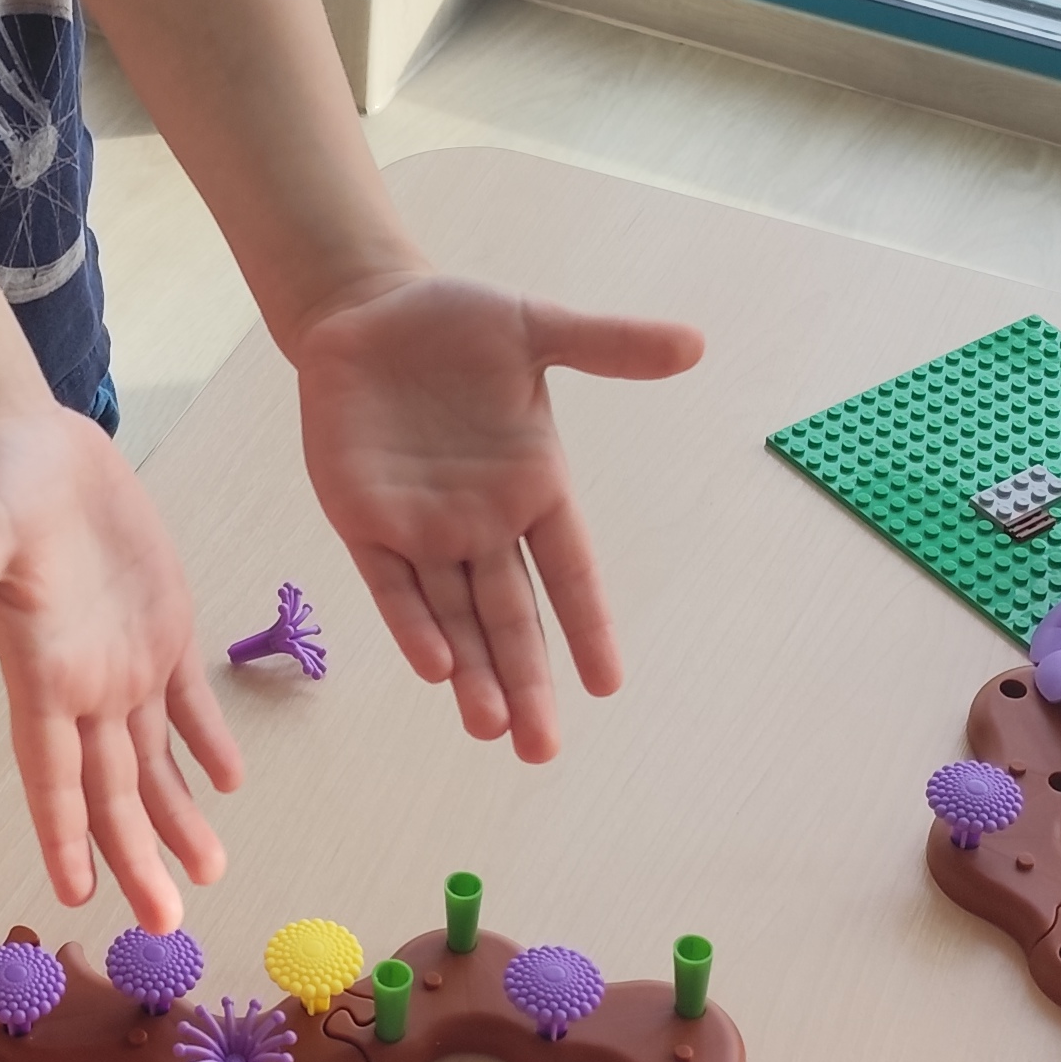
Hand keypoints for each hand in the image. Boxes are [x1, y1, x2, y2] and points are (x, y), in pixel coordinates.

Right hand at [0, 401, 241, 923]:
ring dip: (176, 816)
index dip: (65, 834)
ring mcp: (123, 659)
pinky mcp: (160, 623)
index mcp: (40, 673)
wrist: (27, 438)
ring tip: (208, 872)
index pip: (52, 775)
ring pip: (153, 758)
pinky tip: (226, 781)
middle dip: (136, 855)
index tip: (80, 896)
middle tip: (165, 926)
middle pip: (111, 788)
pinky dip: (206, 741)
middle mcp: (82, 683)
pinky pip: (186, 699)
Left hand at [293, 271, 701, 757]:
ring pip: (455, 620)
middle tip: (543, 750)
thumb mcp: (535, 328)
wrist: (365, 310)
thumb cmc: (454, 323)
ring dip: (473, 676)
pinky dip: (413, 626)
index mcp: (533, 486)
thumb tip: (695, 343)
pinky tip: (435, 667)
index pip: (570, 572)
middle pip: (512, 619)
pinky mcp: (365, 522)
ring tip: (494, 728)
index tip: (609, 684)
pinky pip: (392, 586)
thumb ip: (609, 345)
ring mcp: (423, 530)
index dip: (589, 625)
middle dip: (528, 683)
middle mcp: (483, 523)